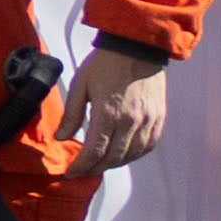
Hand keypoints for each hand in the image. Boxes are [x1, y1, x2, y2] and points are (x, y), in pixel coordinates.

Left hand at [76, 48, 175, 171]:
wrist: (136, 48)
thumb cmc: (104, 64)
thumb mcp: (80, 85)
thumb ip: (72, 114)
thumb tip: (62, 137)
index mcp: (108, 113)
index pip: (94, 150)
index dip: (82, 165)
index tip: (71, 172)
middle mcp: (131, 121)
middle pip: (113, 157)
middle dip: (95, 168)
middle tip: (82, 171)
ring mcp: (148, 121)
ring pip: (132, 154)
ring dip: (114, 164)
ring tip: (99, 165)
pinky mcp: (158, 118)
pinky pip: (148, 146)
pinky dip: (135, 155)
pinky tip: (123, 155)